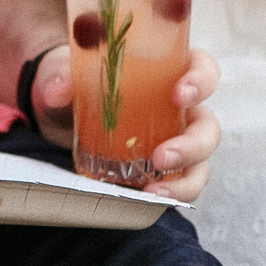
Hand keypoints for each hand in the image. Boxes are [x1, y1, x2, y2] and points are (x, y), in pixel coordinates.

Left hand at [31, 44, 221, 202]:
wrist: (60, 109)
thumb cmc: (74, 80)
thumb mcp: (62, 71)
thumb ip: (59, 75)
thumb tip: (57, 91)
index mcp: (166, 72)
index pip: (201, 68)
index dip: (200, 80)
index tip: (179, 94)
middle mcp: (178, 108)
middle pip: (207, 126)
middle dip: (194, 145)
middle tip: (162, 156)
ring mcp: (173, 139)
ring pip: (201, 161)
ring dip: (186, 179)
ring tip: (155, 189)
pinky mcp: (162, 166)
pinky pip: (181, 182)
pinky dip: (172, 193)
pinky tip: (149, 197)